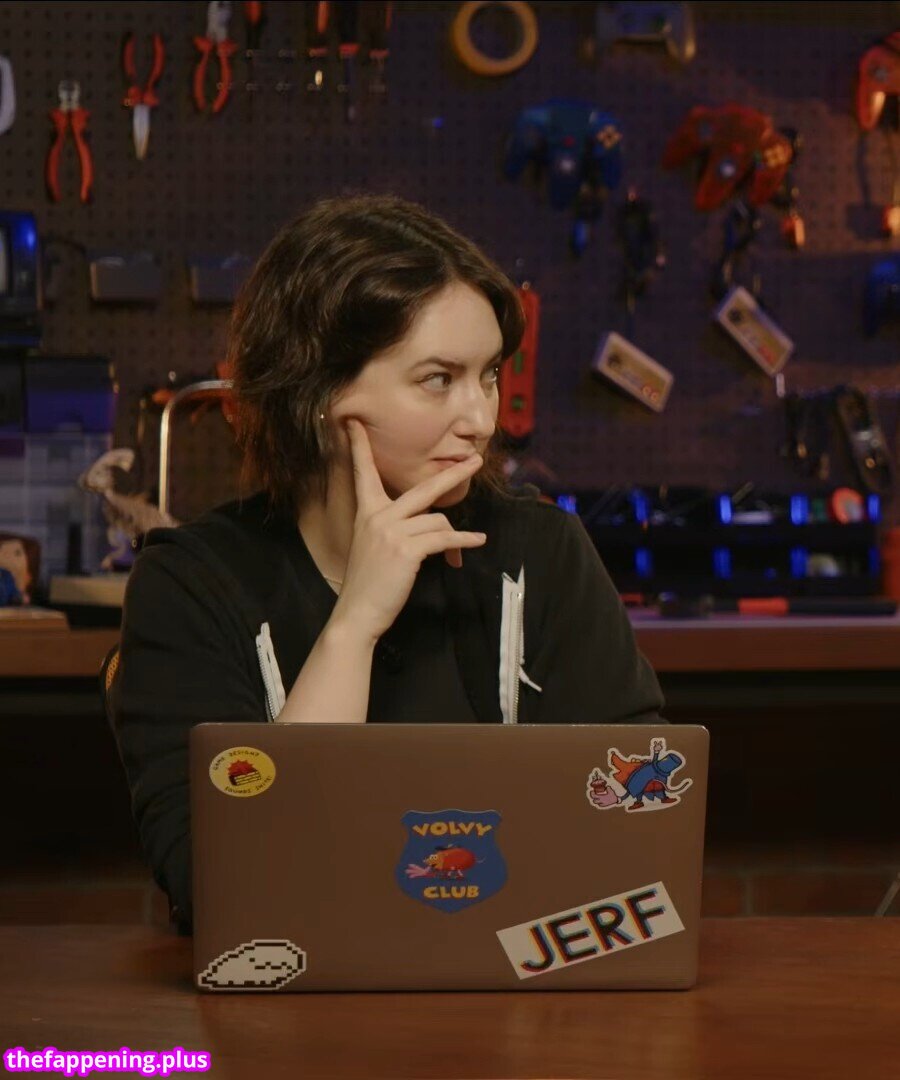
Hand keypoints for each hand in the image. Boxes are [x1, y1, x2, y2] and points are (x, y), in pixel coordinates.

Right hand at [333, 418, 486, 643]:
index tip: (353, 423)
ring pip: (438, 521)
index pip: (363, 473)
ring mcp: (392, 531)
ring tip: (456, 554)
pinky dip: (463, 541)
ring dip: (452, 538)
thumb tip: (435, 524)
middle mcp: (378, 516)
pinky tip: (476, 541)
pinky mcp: (407, 549)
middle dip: (454, 474)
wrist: (357, 613)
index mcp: (366, 512)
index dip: (360, 447)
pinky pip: (444, 537)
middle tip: (475, 460)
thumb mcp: (374, 546)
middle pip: (423, 488)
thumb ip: (397, 528)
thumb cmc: (368, 584)